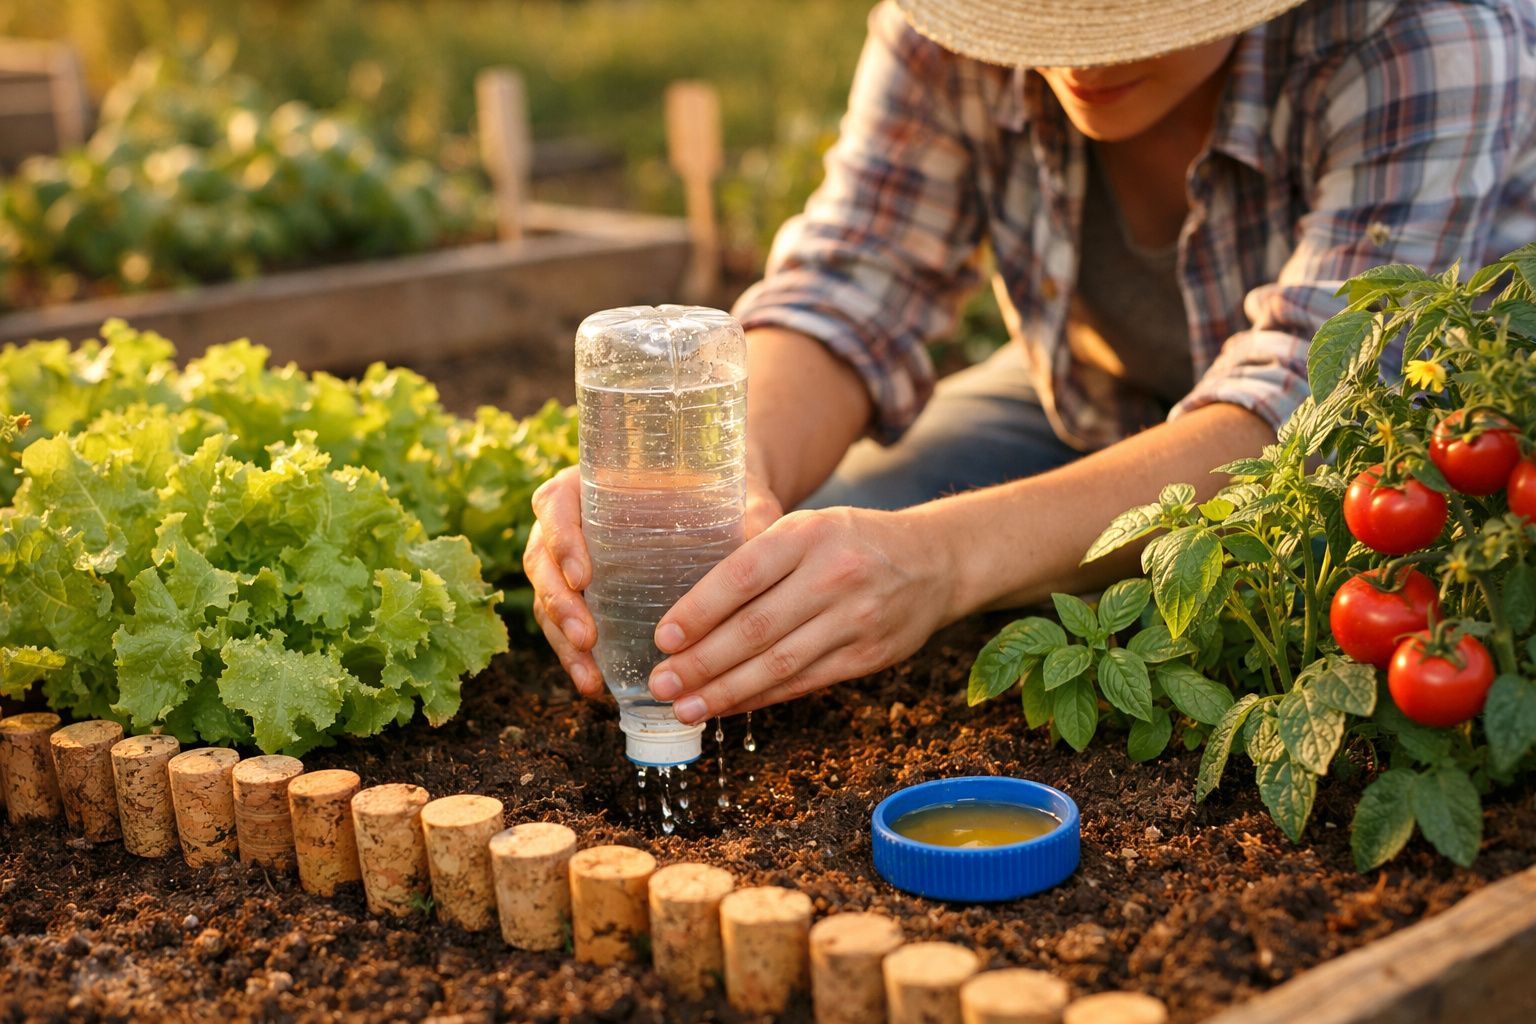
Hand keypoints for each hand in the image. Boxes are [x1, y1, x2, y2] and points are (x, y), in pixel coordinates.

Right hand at [524, 466, 783, 697]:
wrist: (717, 505)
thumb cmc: (721, 491)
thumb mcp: (734, 495)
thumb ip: (749, 512)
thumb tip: (763, 537)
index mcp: (591, 482)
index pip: (556, 504)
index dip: (562, 540)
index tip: (584, 575)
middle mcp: (571, 520)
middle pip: (541, 559)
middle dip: (560, 603)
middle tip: (587, 637)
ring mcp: (570, 559)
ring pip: (547, 598)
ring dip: (562, 639)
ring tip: (590, 676)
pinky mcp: (582, 594)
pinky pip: (564, 624)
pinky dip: (574, 656)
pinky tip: (595, 685)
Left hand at [645, 506, 957, 722]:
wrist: (935, 561)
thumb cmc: (852, 542)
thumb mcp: (809, 527)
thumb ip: (759, 557)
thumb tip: (691, 609)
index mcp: (810, 535)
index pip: (743, 575)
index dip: (699, 610)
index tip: (663, 637)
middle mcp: (834, 576)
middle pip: (756, 628)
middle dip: (702, 662)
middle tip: (662, 683)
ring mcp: (856, 620)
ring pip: (778, 665)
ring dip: (725, 691)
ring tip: (685, 707)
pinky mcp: (869, 656)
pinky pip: (804, 683)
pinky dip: (760, 698)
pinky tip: (727, 706)